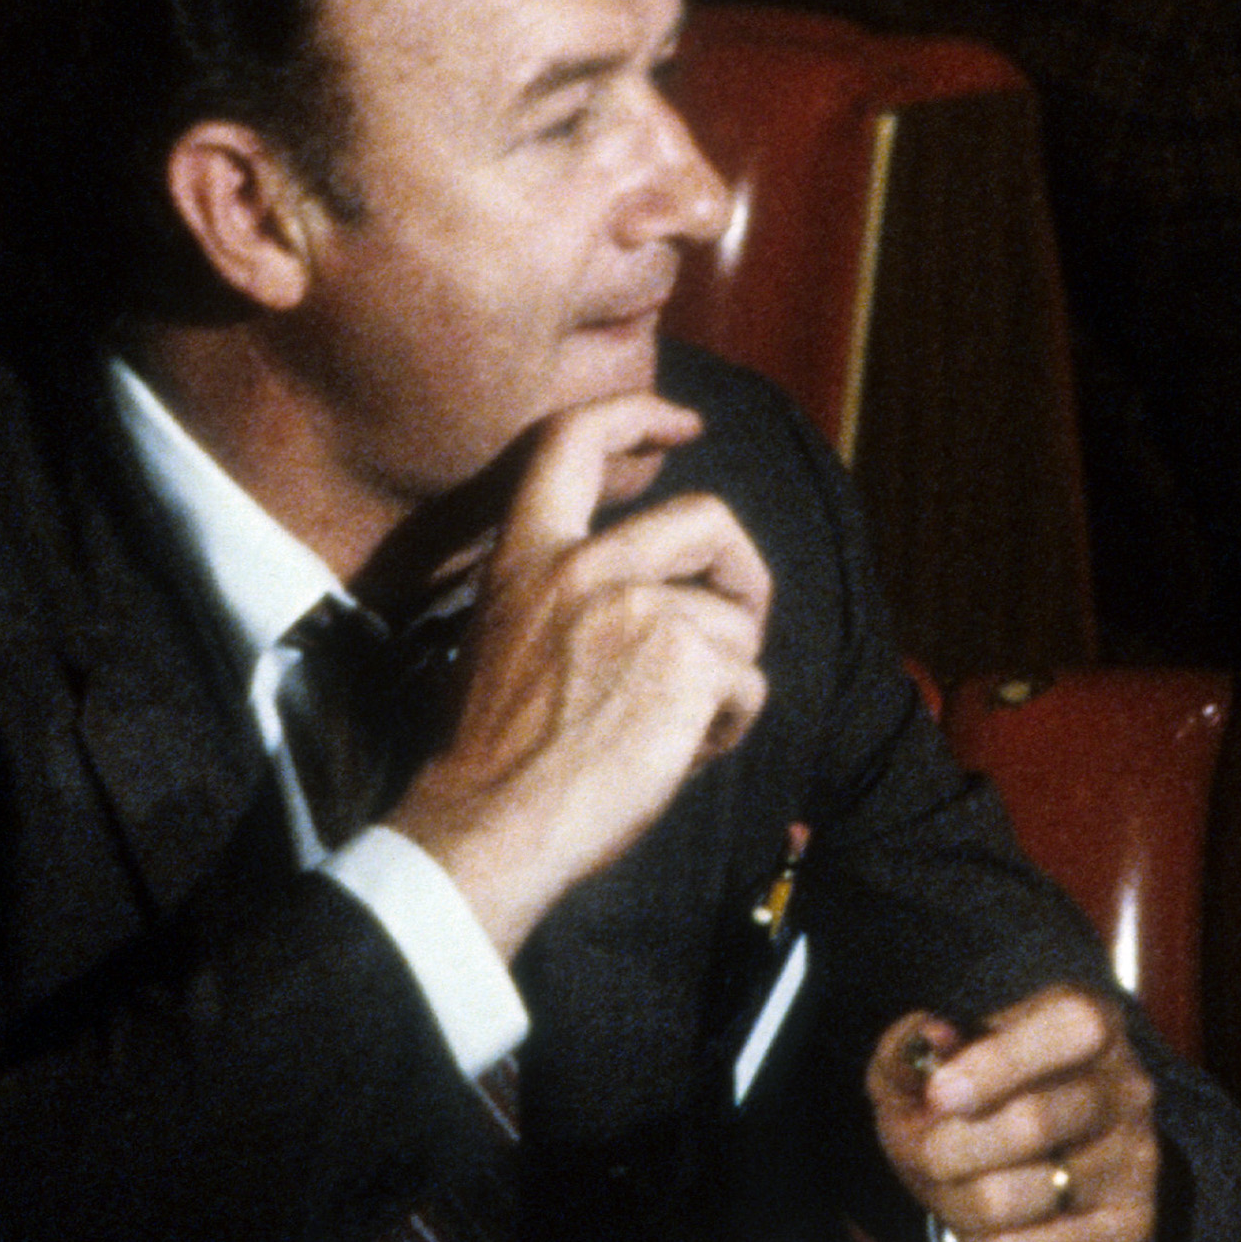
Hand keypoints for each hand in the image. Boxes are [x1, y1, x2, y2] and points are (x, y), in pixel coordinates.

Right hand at [393, 396, 773, 957]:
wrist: (491, 828)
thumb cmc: (496, 759)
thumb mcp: (504, 642)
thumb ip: (571, 600)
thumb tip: (662, 595)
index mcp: (528, 558)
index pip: (571, 442)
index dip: (635, 414)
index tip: (682, 421)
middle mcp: (585, 566)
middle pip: (707, 518)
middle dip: (741, 569)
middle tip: (739, 624)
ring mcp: (639, 608)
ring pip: (734, 622)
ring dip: (725, 678)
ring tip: (677, 727)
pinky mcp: (689, 660)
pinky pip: (748, 683)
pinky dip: (730, 724)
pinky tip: (682, 754)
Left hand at [870, 989, 1161, 1241]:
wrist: (1034, 1168)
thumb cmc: (976, 1101)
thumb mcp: (930, 1062)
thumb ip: (914, 1044)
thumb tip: (930, 1039)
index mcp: (1088, 1022)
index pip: (1074, 1028)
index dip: (1001, 1062)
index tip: (939, 1095)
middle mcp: (1126, 1087)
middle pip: (1033, 1122)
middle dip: (947, 1148)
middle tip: (927, 1154)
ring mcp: (1133, 1159)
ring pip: (1013, 1199)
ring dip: (954, 1204)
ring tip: (957, 1190)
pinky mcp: (1126, 1226)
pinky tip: (990, 1226)